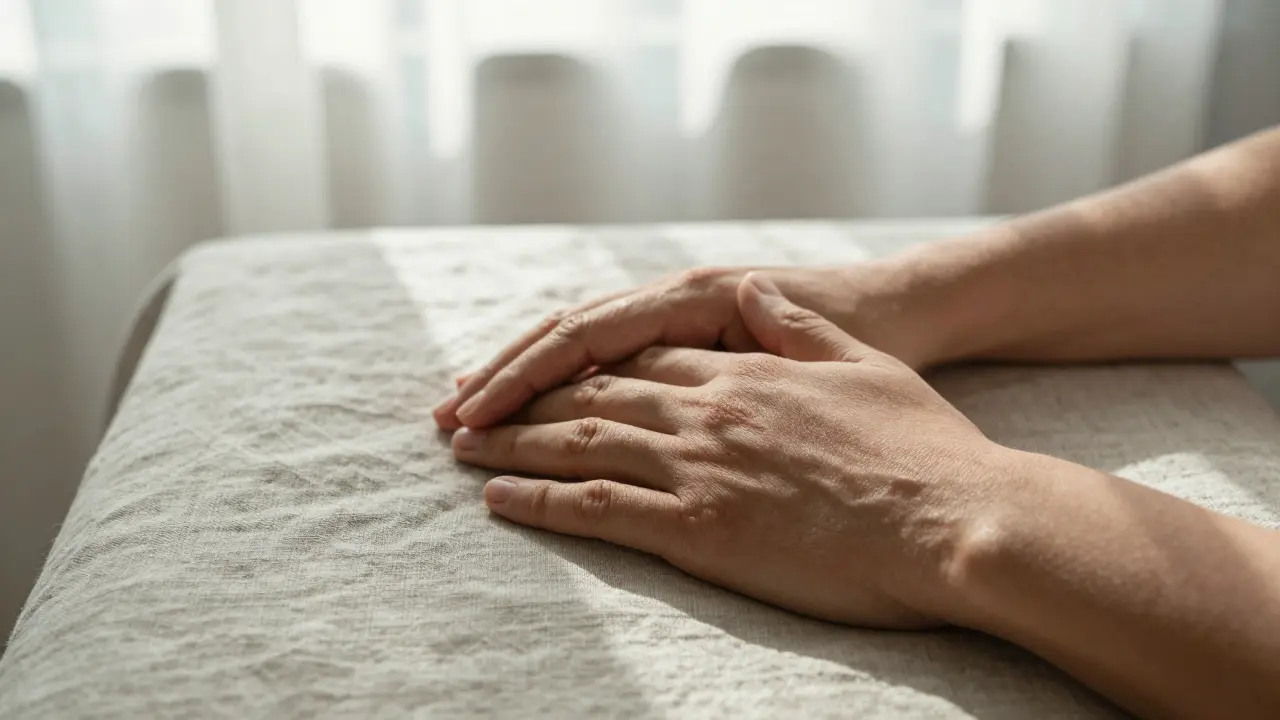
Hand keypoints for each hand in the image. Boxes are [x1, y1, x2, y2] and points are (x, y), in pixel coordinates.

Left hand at [450, 274, 1009, 627]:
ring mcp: (699, 465)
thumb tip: (756, 297)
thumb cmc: (922, 447)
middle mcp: (708, 407)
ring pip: (579, 442)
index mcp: (743, 366)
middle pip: (590, 391)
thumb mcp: (861, 363)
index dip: (574, 362)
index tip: (531, 371)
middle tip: (465, 408)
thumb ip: (797, 329)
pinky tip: (499, 500)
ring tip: (461, 447)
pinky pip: (597, 509)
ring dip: (512, 441)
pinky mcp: (700, 528)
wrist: (954, 517)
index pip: (635, 354)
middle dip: (521, 396)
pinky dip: (541, 502)